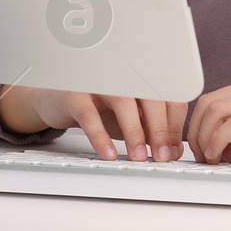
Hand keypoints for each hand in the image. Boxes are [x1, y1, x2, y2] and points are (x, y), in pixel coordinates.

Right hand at [0, 85, 186, 161]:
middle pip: (150, 97)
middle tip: (162, 155)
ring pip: (123, 102)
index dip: (174, 124)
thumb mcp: (128, 117)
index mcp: (140, 77)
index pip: (168, 95)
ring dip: (135, 132)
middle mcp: (122, 74)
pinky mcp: (74, 93)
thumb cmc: (97, 105)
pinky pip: (89, 115)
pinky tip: (108, 153)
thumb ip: (149, 129)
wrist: (55, 98)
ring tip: (139, 157)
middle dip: (160, 129)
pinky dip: (101, 136)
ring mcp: (98, 80)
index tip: (174, 149)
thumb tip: (172, 151)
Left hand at [186, 72, 230, 164]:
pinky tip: (219, 156)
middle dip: (194, 132)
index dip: (199, 126)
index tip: (198, 150)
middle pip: (208, 102)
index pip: (214, 99)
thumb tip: (225, 153)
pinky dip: (219, 140)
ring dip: (202, 138)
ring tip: (207, 160)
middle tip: (198, 159)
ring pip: (216, 109)